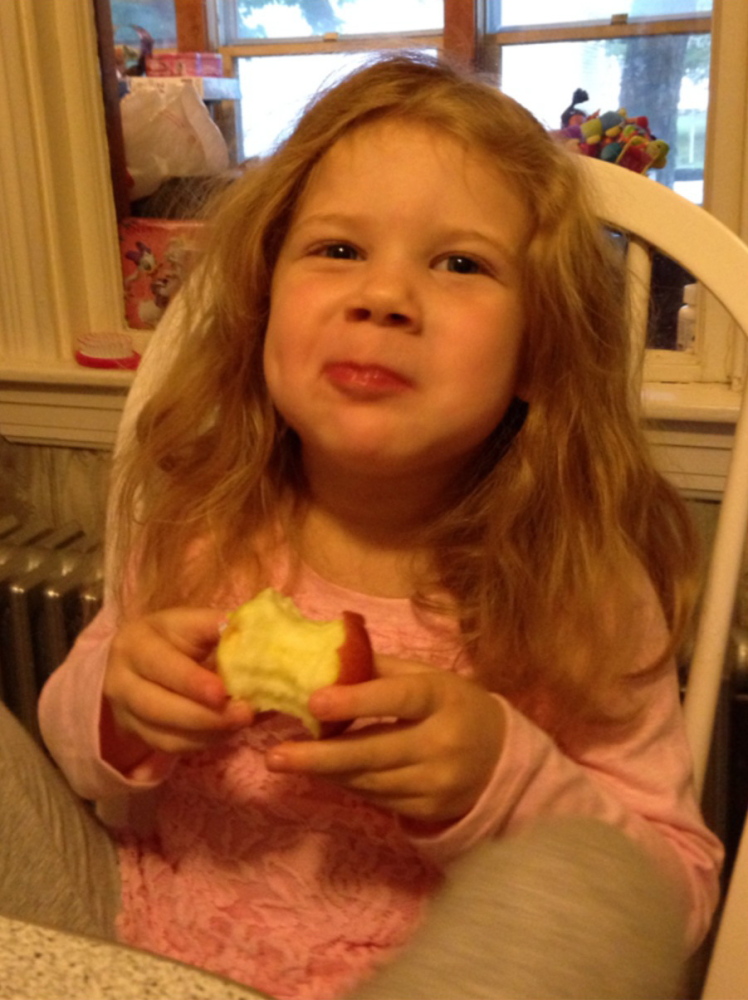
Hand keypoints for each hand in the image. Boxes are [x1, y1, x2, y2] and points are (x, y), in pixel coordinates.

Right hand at [102, 607, 253, 770]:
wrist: (145, 658)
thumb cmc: (176, 637)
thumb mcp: (191, 623)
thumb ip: (215, 626)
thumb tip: (248, 631)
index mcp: (134, 644)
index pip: (160, 665)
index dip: (191, 681)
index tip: (223, 692)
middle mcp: (121, 681)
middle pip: (158, 707)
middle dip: (205, 716)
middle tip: (244, 714)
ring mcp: (126, 714)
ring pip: (164, 735)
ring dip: (208, 733)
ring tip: (241, 722)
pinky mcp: (138, 735)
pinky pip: (171, 748)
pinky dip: (203, 743)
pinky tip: (228, 730)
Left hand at [265, 656, 505, 824]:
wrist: (501, 758)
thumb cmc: (454, 705)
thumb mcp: (428, 677)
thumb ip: (379, 669)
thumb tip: (324, 656)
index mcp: (443, 697)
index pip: (398, 698)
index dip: (356, 700)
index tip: (312, 702)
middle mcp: (443, 743)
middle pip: (374, 751)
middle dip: (320, 756)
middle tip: (274, 756)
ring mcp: (438, 783)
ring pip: (369, 780)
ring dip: (326, 771)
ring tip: (288, 760)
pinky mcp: (431, 810)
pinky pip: (377, 799)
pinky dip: (348, 785)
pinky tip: (327, 772)